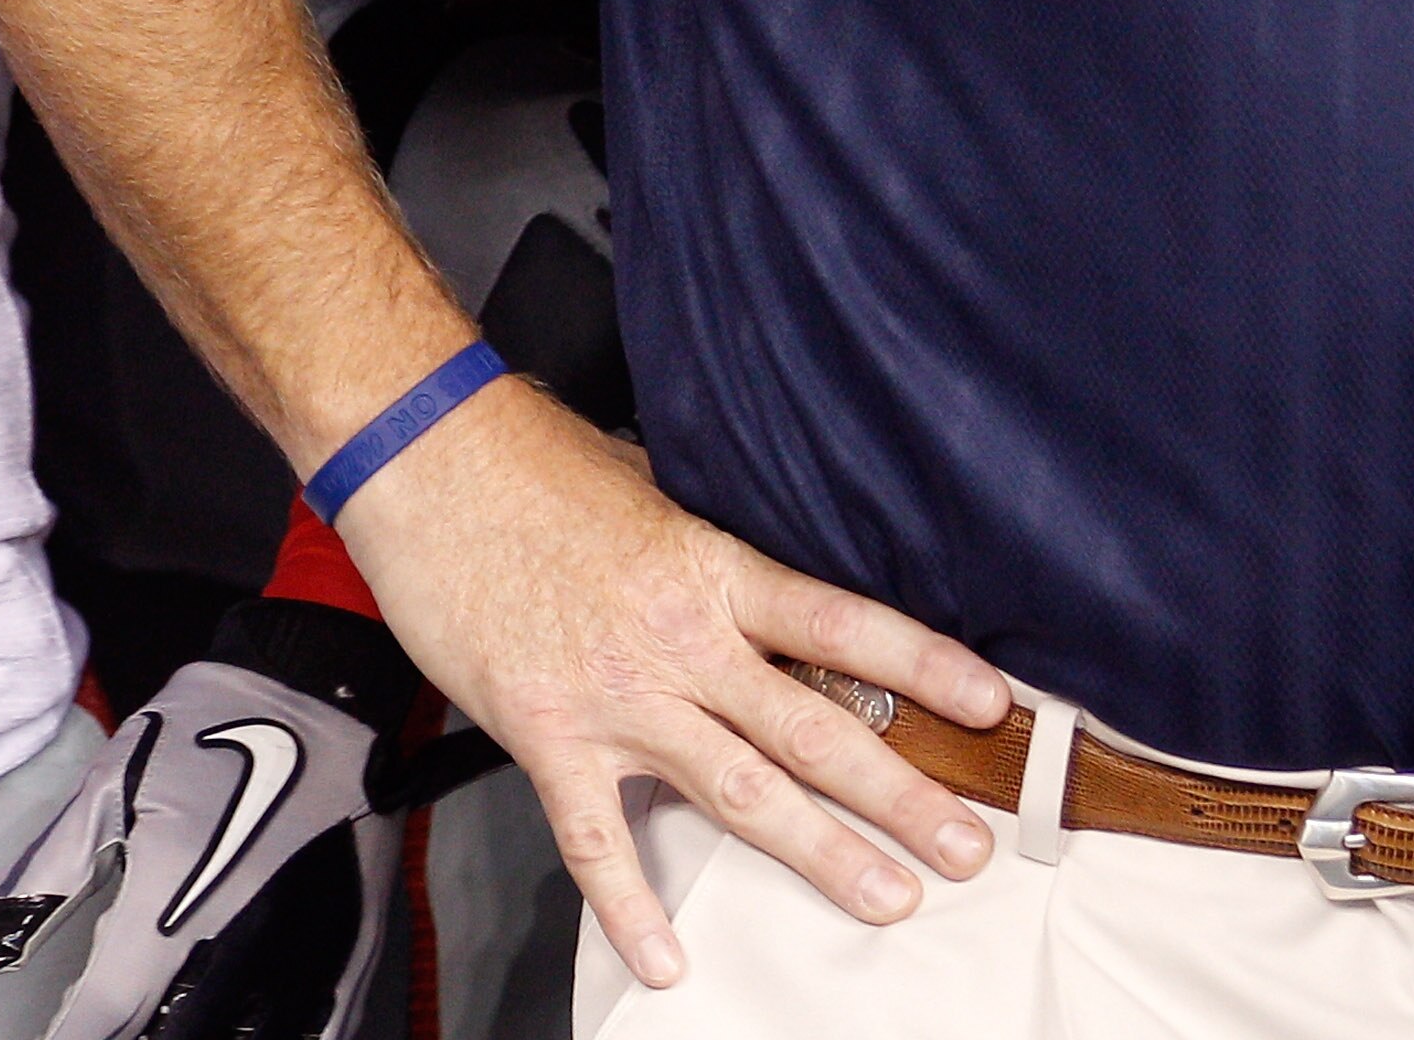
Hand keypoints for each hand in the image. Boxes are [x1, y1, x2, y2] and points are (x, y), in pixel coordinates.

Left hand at [0, 595, 473, 1038]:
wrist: (318, 689)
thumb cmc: (204, 732)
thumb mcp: (108, 789)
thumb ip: (42, 879)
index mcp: (163, 910)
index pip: (104, 1014)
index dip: (73, 1033)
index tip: (61, 1031)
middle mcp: (231, 948)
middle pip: (172, 1037)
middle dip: (134, 1035)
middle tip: (114, 1016)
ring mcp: (299, 957)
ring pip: (246, 1038)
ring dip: (200, 1030)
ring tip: (168, 1016)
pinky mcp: (351, 952)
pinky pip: (324, 1029)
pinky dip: (283, 1035)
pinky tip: (251, 1029)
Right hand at [334, 373, 1010, 993]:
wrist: (422, 455)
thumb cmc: (525, 460)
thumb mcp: (642, 485)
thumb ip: (699, 546)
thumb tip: (742, 577)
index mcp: (710, 569)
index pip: (842, 625)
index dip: (924, 665)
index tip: (991, 707)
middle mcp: (680, 640)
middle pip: (814, 728)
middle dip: (902, 795)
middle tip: (966, 849)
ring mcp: (616, 694)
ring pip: (739, 790)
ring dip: (821, 851)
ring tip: (887, 898)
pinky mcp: (547, 731)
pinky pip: (596, 838)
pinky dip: (631, 906)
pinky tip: (666, 958)